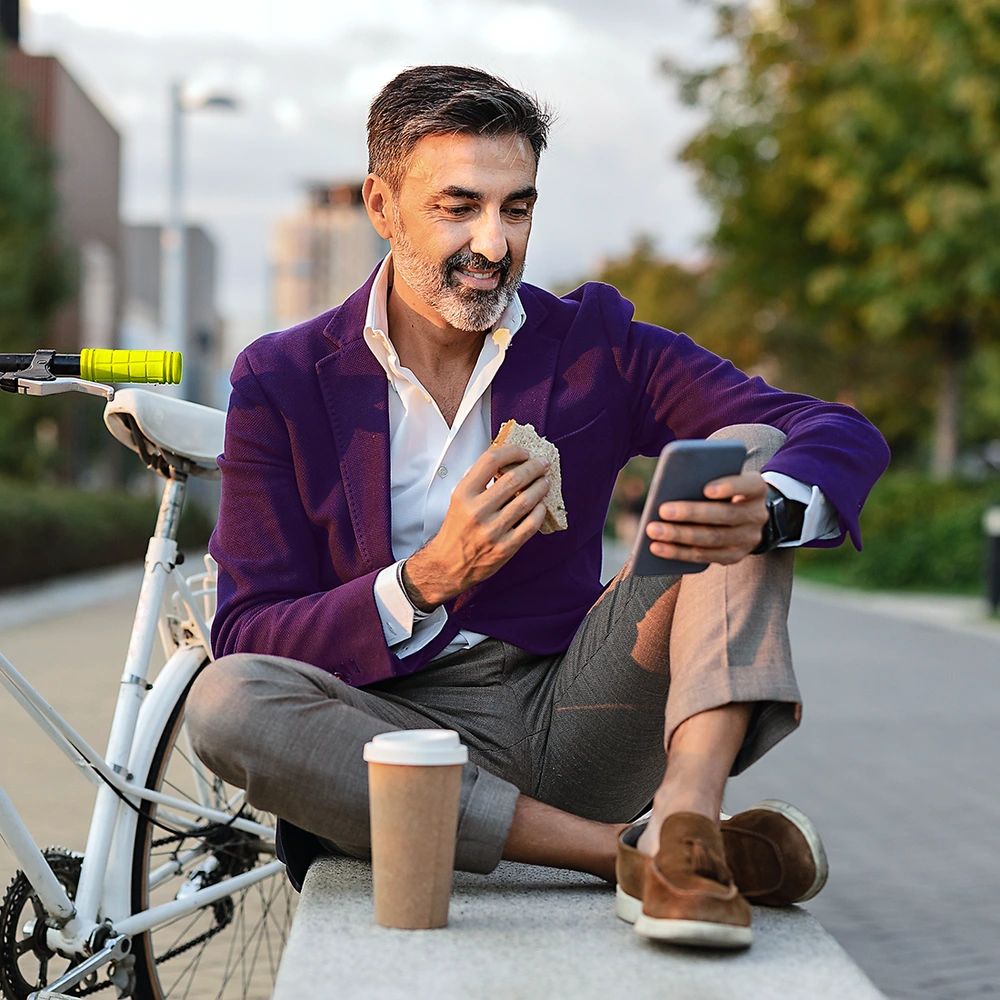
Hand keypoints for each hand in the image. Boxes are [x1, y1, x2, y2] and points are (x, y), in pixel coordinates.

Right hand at [402, 444, 549, 609]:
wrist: (449, 565)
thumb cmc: (457, 530)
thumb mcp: (459, 500)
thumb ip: (480, 481)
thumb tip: (509, 462)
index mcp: (464, 494)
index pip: (490, 461)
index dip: (512, 452)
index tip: (522, 452)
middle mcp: (477, 511)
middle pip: (514, 479)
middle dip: (534, 467)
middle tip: (542, 463)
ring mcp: (492, 530)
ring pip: (526, 500)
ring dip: (540, 486)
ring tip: (545, 481)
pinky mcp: (505, 547)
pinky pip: (531, 524)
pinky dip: (540, 511)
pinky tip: (541, 505)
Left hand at [645, 472, 768, 565]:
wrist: (744, 513)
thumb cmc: (722, 489)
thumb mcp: (722, 478)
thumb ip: (705, 478)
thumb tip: (671, 487)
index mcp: (757, 489)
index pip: (748, 486)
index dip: (729, 487)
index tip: (706, 489)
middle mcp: (757, 514)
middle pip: (725, 515)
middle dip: (691, 513)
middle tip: (662, 510)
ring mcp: (748, 539)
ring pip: (712, 539)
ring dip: (679, 536)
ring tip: (653, 530)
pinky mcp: (734, 556)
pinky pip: (704, 557)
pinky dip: (678, 552)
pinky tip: (657, 547)